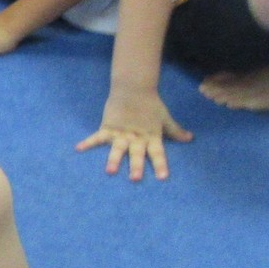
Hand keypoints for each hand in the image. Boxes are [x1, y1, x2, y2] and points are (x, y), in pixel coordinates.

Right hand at [76, 84, 191, 181]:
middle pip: (137, 154)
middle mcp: (136, 137)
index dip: (160, 165)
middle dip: (136, 166)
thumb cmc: (151, 105)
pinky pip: (97, 137)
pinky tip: (78, 148)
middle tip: (135, 179)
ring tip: (110, 171)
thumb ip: (175, 131)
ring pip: (118, 148)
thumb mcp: (165, 118)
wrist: (134, 89)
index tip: (162, 178)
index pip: (157, 153)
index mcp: (151, 136)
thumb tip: (189, 138)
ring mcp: (121, 133)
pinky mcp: (108, 127)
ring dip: (115, 159)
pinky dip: (88, 142)